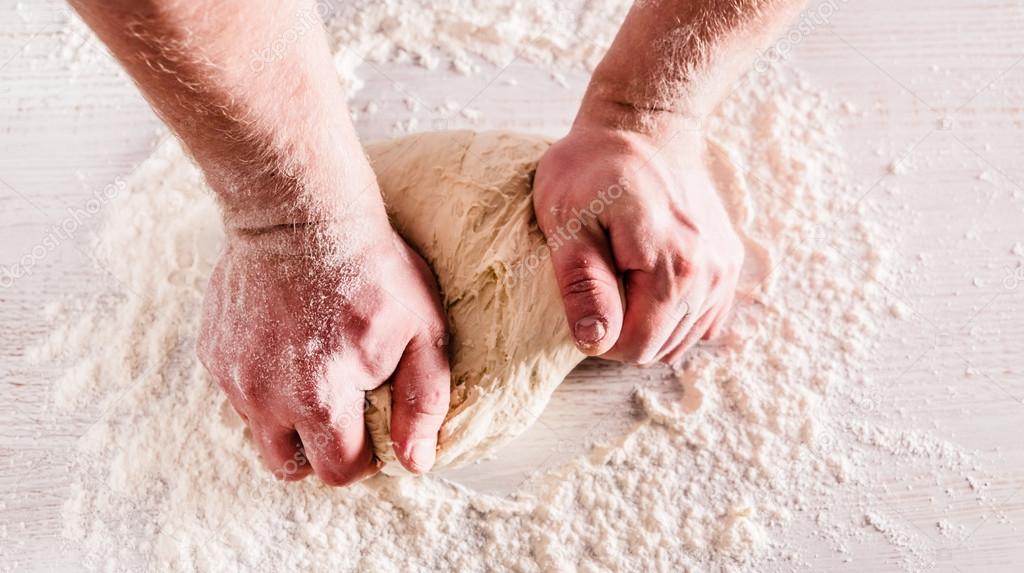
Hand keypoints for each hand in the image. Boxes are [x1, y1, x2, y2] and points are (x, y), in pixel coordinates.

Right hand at [198, 217, 449, 484]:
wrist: (299, 209)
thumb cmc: (371, 268)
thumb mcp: (421, 331)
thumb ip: (422, 401)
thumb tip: (415, 461)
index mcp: (319, 397)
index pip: (338, 471)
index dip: (364, 458)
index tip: (375, 429)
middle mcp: (265, 395)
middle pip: (289, 466)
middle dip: (320, 451)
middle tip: (345, 412)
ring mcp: (233, 374)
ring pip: (260, 430)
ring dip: (289, 419)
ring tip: (317, 371)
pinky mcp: (213, 351)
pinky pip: (238, 392)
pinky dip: (264, 384)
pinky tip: (289, 344)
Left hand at [533, 112, 743, 364]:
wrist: (643, 125)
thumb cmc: (593, 169)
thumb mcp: (566, 223)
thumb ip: (582, 285)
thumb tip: (595, 341)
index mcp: (672, 265)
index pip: (638, 347)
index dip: (602, 337)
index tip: (584, 301)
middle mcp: (710, 272)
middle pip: (662, 347)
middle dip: (624, 330)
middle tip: (599, 283)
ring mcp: (725, 268)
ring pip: (684, 338)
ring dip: (649, 322)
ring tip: (622, 277)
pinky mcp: (729, 262)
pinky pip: (704, 318)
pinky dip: (674, 313)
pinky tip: (649, 283)